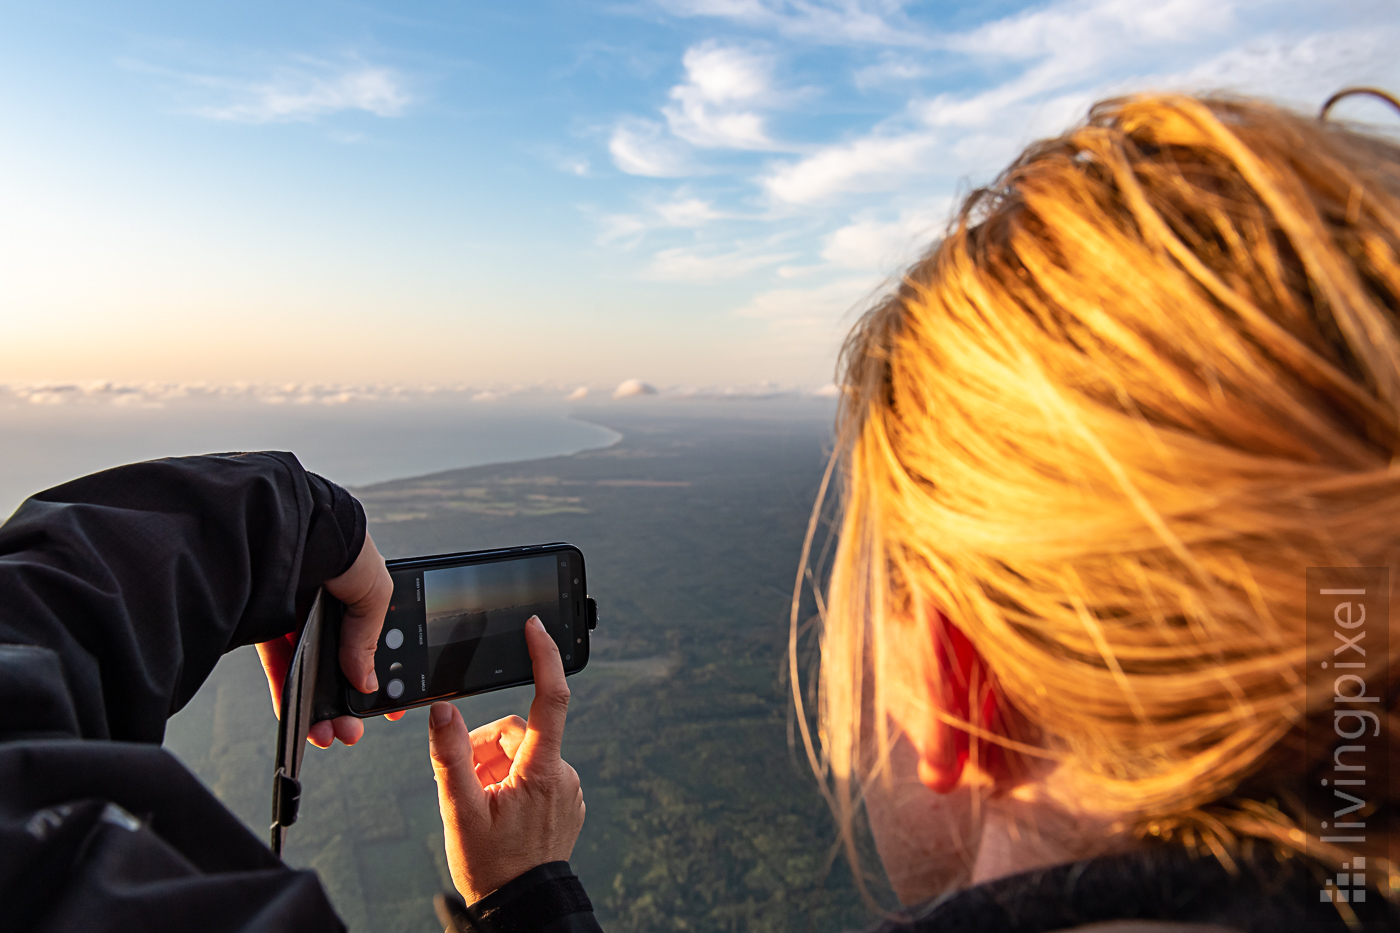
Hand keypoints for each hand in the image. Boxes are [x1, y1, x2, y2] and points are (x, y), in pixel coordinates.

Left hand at [256, 530, 404, 746]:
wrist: (297, 527)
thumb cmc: (344, 546)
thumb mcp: (378, 595)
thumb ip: (370, 641)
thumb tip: (365, 682)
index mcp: (359, 594)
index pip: (375, 644)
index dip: (383, 677)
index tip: (390, 707)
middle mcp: (327, 606)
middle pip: (340, 665)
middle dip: (348, 703)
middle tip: (353, 729)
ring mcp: (296, 617)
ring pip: (310, 672)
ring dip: (319, 707)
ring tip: (329, 733)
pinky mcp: (265, 624)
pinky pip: (279, 666)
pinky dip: (288, 694)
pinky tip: (299, 716)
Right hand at [430, 616, 584, 902]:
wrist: (522, 908)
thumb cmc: (493, 867)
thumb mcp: (459, 811)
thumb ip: (450, 757)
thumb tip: (443, 713)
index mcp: (542, 770)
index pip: (551, 699)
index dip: (544, 657)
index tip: (536, 629)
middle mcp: (563, 775)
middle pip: (519, 733)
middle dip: (486, 749)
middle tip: (465, 784)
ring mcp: (567, 790)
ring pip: (524, 755)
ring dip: (496, 769)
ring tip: (479, 804)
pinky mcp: (565, 803)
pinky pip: (535, 775)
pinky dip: (511, 783)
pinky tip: (498, 811)